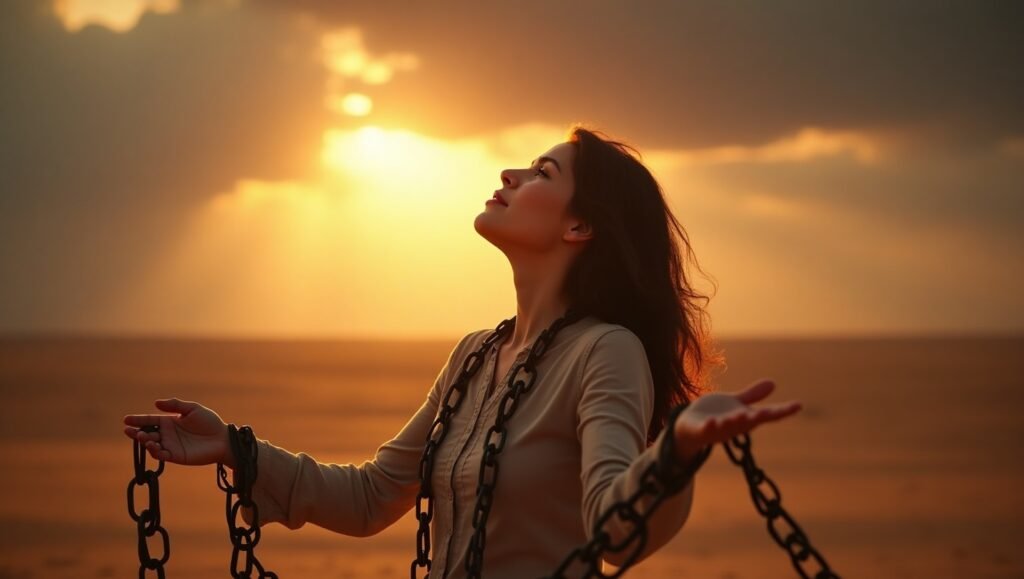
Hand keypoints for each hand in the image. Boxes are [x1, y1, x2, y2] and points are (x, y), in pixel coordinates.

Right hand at [123, 399, 232, 466]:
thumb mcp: (193, 409)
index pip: (150, 420)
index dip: (138, 420)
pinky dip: (155, 451)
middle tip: (129, 430)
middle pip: (147, 433)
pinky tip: (153, 446)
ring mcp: (170, 445)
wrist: (222, 439)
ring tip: (143, 437)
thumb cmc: (209, 422)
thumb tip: (156, 403)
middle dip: (137, 432)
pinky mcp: (175, 456)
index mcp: (170, 421)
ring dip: (145, 441)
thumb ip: (175, 405)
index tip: (126, 420)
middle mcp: (167, 434)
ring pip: (151, 444)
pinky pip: (161, 455)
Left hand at [673, 379, 801, 461]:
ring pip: (729, 426)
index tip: (798, 405)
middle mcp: (735, 424)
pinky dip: (709, 427)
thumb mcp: (735, 404)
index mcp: (745, 417)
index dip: (783, 410)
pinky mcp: (701, 430)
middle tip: (768, 412)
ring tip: (740, 415)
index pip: (767, 414)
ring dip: (735, 422)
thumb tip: (773, 383)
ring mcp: (718, 428)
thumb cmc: (715, 415)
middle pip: (750, 421)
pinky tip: (711, 422)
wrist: (689, 428)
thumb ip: (752, 396)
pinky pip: (706, 430)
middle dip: (759, 416)